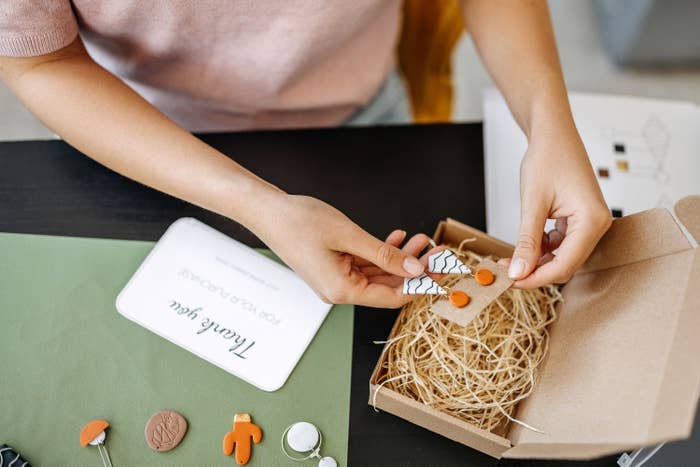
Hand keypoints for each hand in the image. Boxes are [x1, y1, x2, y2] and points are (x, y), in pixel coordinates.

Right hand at [252, 194, 441, 306]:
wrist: (267, 212)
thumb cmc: (299, 221)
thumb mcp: (348, 235)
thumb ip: (384, 254)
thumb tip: (414, 269)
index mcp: (342, 290)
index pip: (392, 298)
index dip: (420, 286)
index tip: (441, 270)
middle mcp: (339, 291)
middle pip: (388, 287)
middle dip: (415, 270)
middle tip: (438, 251)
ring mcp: (336, 280)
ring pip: (379, 274)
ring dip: (401, 258)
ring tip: (422, 239)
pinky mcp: (333, 268)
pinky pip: (366, 265)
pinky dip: (383, 253)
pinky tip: (398, 238)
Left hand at [503, 124, 611, 287]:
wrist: (553, 134)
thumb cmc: (546, 159)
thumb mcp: (532, 203)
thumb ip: (527, 241)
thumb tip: (519, 272)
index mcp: (592, 221)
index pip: (566, 265)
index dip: (537, 278)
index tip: (511, 281)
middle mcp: (598, 225)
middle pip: (566, 265)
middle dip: (536, 271)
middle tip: (506, 272)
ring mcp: (590, 223)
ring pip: (563, 257)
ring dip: (537, 261)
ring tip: (509, 260)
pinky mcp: (580, 221)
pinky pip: (562, 245)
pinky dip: (542, 249)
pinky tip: (523, 246)